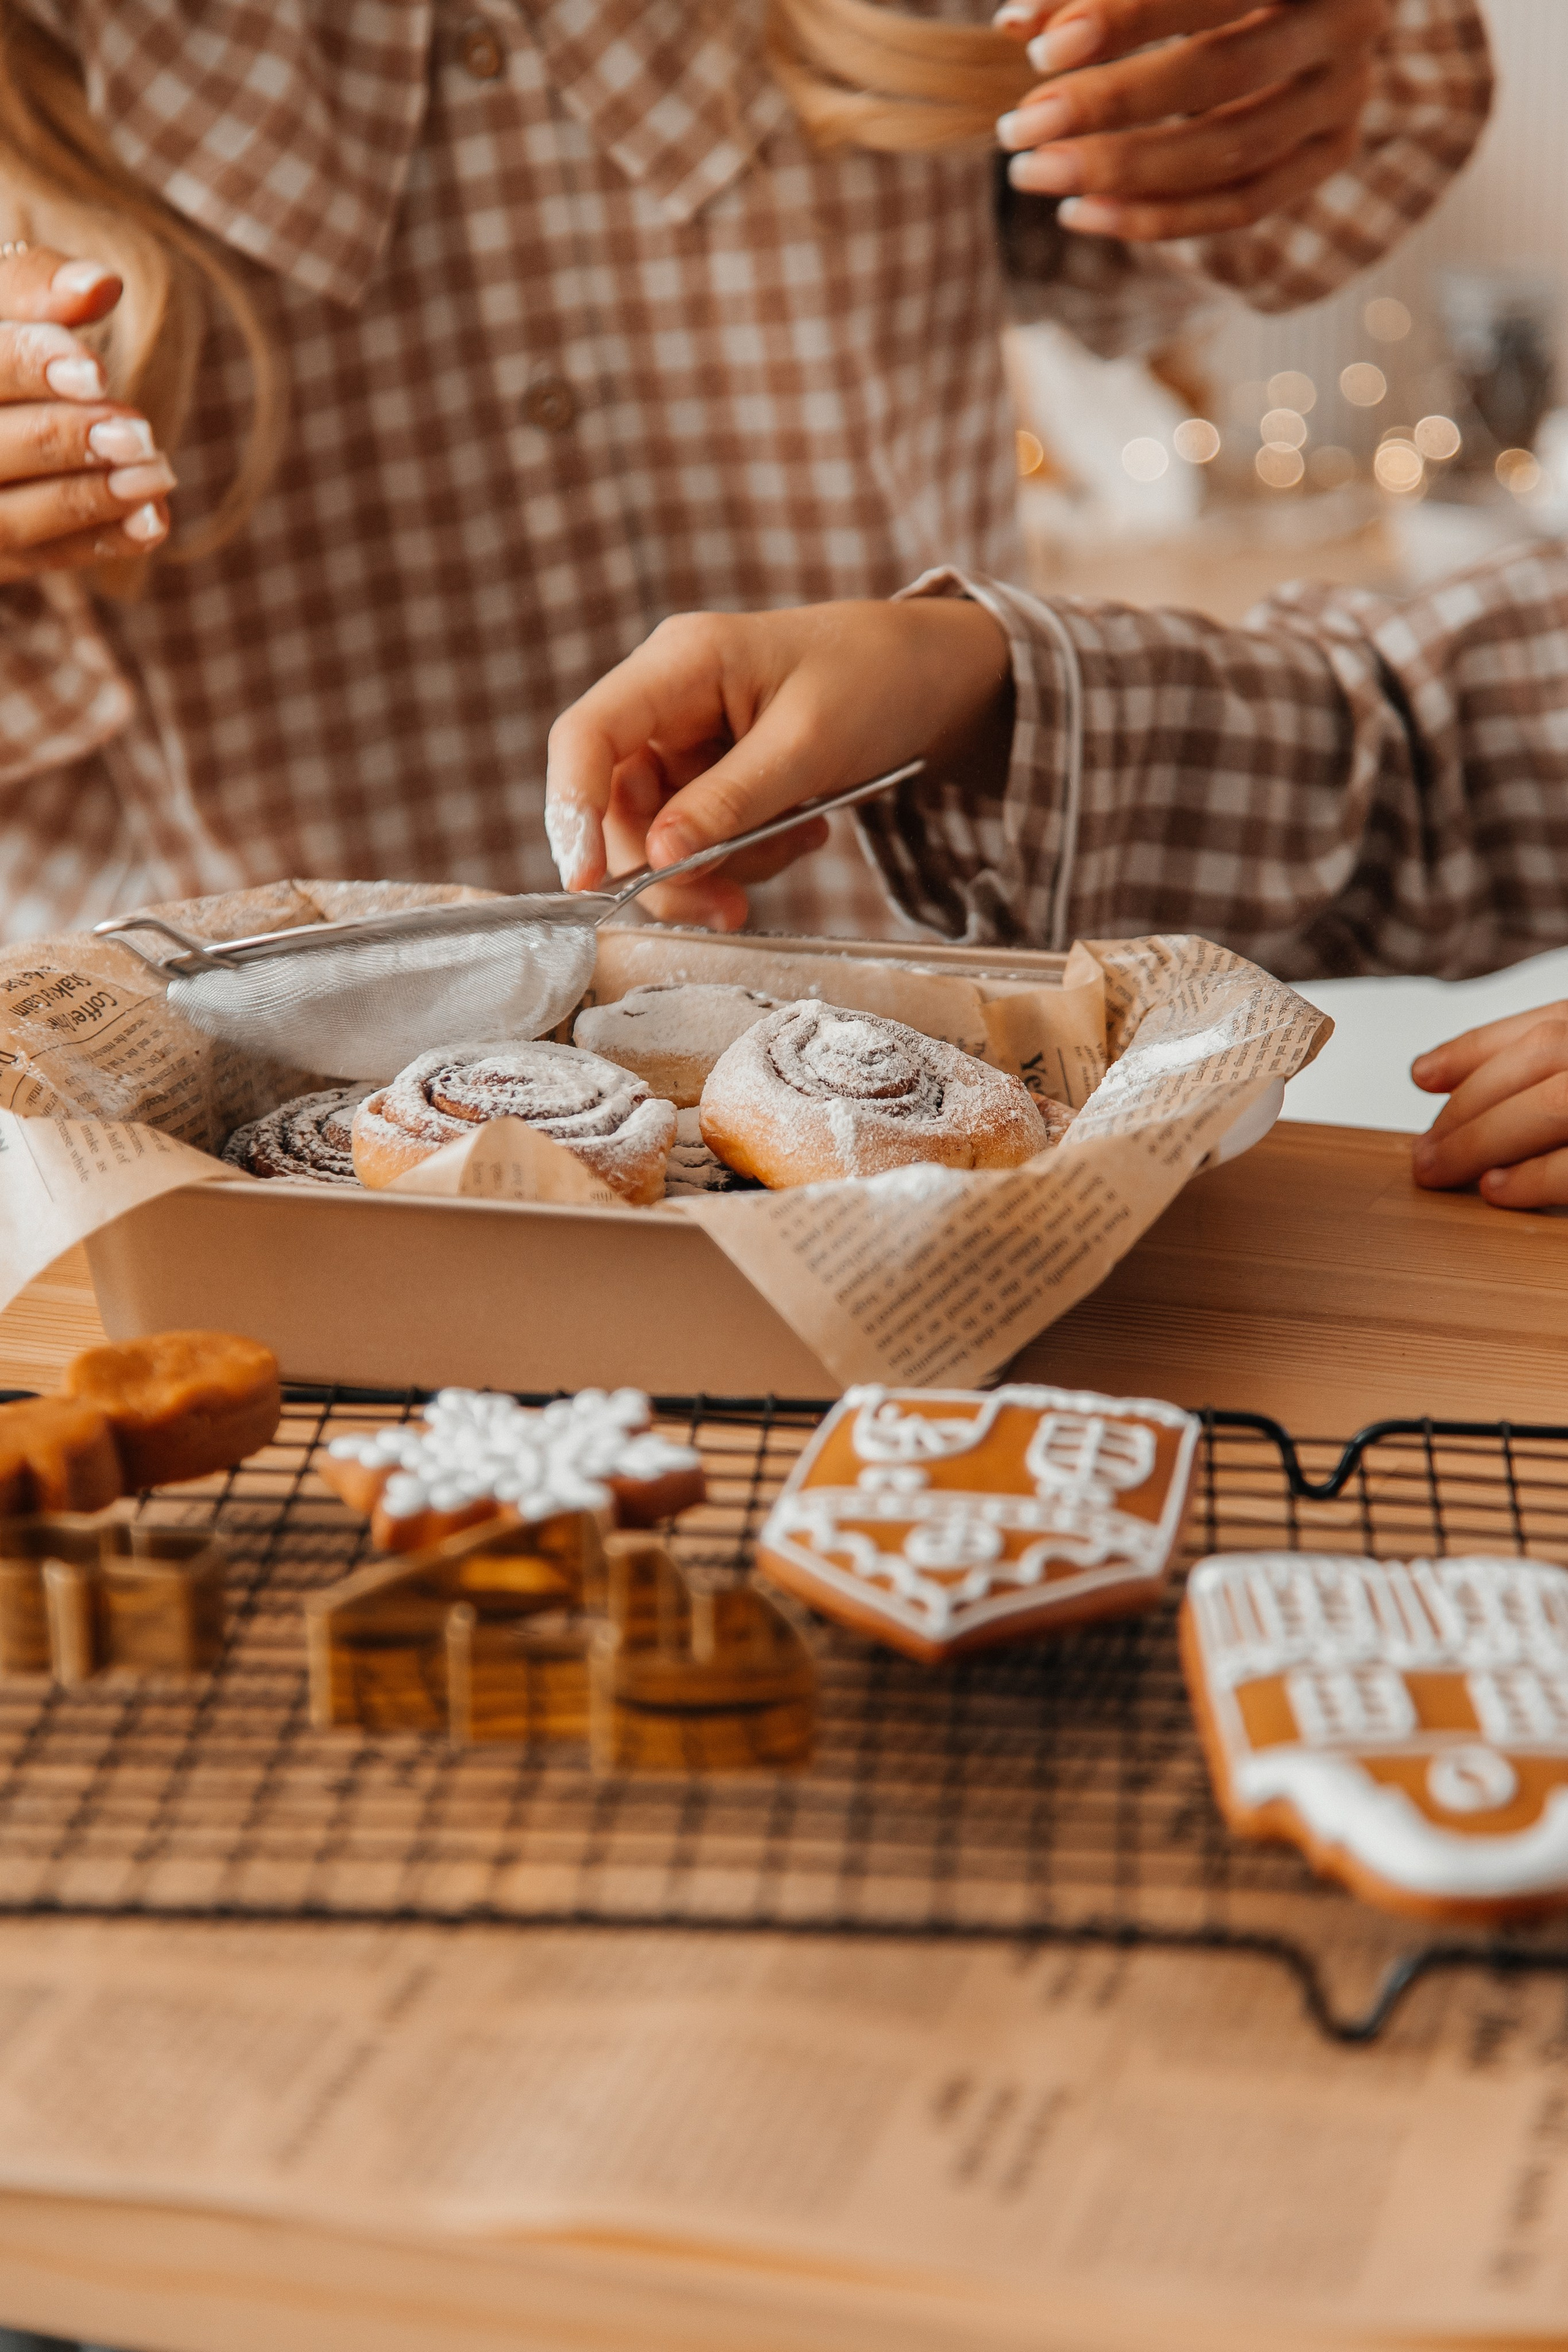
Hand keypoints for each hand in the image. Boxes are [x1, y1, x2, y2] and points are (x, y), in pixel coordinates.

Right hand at [0, 241, 175, 578]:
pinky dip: (93, 543)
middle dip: (62, 440)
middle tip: (139, 435)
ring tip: (157, 475)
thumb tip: (102, 285)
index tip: (97, 372)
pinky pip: (30, 558)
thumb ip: (33, 286)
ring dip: (86, 499)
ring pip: (4, 519)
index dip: (26, 365)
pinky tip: (152, 521)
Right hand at [545, 598, 1012, 928]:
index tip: (587, 883)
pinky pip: (703, 838)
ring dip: (723, 865)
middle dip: (672, 867)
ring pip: (662, 835)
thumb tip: (659, 858)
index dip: (572, 811)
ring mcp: (689, 740)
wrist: (932, 676)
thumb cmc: (874, 681)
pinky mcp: (714, 774)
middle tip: (731, 907)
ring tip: (800, 840)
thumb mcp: (808, 746)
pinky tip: (803, 830)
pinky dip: (749, 855)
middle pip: (620, 805)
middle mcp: (669, 699)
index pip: (587, 736)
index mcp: (681, 662)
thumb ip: (731, 802)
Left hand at [993, 0, 1389, 240]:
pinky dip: (1156, 219)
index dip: (1125, 19)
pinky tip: (1079, 214)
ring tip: (1033, 173)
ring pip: (1232, 151)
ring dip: (1123, 173)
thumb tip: (1016, 25)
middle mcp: (1346, 19)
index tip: (1040, 50)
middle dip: (1110, 106)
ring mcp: (1346, 95)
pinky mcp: (1330, 154)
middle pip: (1222, 73)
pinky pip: (1242, 206)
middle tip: (1019, 127)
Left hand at [1410, 1004, 1567, 1207]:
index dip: (1474, 1050)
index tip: (1421, 1074)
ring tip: (1438, 1171)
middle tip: (1422, 1150)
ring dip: (1481, 1140)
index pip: (1542, 1025)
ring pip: (1553, 1103)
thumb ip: (1535, 1073)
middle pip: (1540, 1055)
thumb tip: (1430, 1073)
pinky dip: (1530, 1178)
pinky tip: (1492, 1188)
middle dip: (1467, 1103)